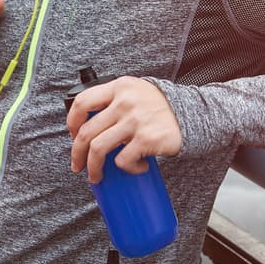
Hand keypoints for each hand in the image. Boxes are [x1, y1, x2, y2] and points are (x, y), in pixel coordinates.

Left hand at [66, 77, 181, 182]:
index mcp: (119, 87)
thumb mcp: (136, 92)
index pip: (82, 102)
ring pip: (98, 149)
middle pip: (86, 132)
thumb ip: (115, 100)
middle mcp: (125, 102)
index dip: (71, 123)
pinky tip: (136, 167)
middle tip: (78, 166)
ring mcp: (135, 120)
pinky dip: (127, 168)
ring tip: (96, 176)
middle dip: (77, 154)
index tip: (73, 136)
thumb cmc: (161, 107)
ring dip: (93, 168)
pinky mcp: (146, 139)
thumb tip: (89, 126)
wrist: (193, 113)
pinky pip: (123, 160)